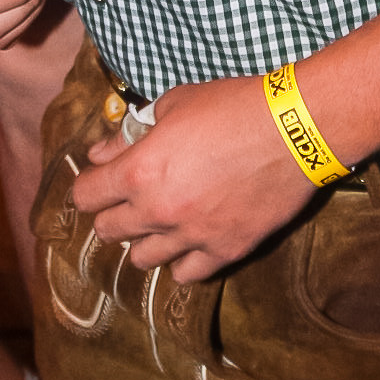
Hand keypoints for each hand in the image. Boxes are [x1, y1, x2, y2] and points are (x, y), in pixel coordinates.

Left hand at [71, 74, 313, 282]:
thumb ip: (132, 133)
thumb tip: (101, 153)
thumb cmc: (232, 106)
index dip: (89, 185)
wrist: (294, 128)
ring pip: (143, 259)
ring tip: (161, 221)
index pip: (86, 195)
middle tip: (130, 198)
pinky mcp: (226, 251)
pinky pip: (187, 275)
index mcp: (139, 172)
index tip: (99, 179)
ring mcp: (192, 237)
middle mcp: (158, 211)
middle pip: (108, 231)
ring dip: (145, 239)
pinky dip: (182, 261)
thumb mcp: (174, 104)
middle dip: (113, 212)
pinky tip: (190, 241)